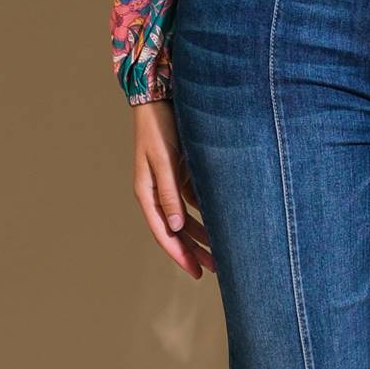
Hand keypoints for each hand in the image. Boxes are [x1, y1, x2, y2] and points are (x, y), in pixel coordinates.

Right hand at [132, 98, 215, 277]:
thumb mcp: (164, 160)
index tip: (195, 272)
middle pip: (176, 230)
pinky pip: (194, 199)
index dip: (180, 254)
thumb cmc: (159, 127)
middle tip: (214, 270)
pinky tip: (222, 222)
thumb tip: (175, 228)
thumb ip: (169, 193)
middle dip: (193, 250)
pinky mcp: (181, 171)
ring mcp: (170, 182)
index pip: (164, 232)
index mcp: (147, 192)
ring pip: (186, 217)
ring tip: (221, 253)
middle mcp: (158, 192)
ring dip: (201, 234)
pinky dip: (206, 212)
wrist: (161, 96)